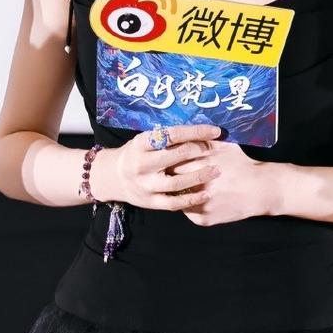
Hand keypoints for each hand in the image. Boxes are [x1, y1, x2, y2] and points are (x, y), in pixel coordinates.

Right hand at [108, 123, 222, 211]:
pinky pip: (173, 202)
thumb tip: (201, 130)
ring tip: (217, 171)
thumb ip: (168, 138)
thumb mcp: (146, 139)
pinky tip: (206, 194)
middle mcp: (142, 164)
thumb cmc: (138, 153)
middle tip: (216, 150)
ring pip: (176, 182)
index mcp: (142, 143)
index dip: (196, 132)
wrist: (115, 177)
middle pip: (176, 156)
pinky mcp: (150, 202)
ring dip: (199, 176)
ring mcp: (146, 185)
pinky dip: (191, 199)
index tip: (215, 131)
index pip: (173, 135)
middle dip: (200, 151)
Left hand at [165, 138, 272, 225]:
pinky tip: (193, 197)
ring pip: (176, 198)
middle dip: (169, 176)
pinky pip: (187, 211)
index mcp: (201, 166)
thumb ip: (203, 139)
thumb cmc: (243, 164)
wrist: (261, 189)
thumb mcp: (225, 146)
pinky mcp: (203, 219)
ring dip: (176, 192)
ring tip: (179, 184)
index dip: (170, 159)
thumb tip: (184, 131)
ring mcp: (199, 205)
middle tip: (168, 171)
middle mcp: (198, 187)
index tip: (169, 158)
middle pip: (171, 180)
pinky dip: (187, 204)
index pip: (172, 162)